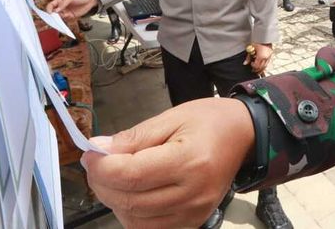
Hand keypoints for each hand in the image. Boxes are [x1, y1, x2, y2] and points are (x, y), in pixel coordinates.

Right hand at [47, 0, 98, 21]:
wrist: (89, 1)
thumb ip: (63, 4)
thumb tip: (56, 10)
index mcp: (59, 1)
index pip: (51, 5)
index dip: (49, 9)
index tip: (50, 13)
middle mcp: (61, 7)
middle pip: (53, 13)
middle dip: (53, 16)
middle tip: (54, 18)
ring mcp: (65, 12)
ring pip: (59, 17)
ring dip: (61, 18)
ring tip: (65, 15)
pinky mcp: (70, 16)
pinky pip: (66, 19)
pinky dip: (67, 19)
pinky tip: (70, 15)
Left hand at [81, 98, 254, 227]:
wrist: (244, 135)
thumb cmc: (210, 121)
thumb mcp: (171, 117)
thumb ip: (134, 137)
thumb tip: (99, 150)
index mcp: (189, 161)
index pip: (131, 175)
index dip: (102, 167)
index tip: (91, 154)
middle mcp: (193, 193)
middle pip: (130, 200)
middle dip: (102, 183)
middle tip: (97, 163)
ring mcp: (194, 211)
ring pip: (135, 220)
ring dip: (114, 200)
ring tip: (113, 176)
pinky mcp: (193, 220)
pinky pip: (150, 228)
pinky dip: (132, 213)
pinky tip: (131, 192)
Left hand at [244, 42, 271, 73]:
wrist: (265, 36)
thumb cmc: (258, 41)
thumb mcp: (251, 49)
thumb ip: (248, 57)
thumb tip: (245, 63)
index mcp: (260, 56)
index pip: (256, 66)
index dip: (253, 66)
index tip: (251, 64)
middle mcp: (265, 58)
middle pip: (261, 67)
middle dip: (257, 70)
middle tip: (253, 70)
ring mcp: (269, 57)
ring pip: (265, 66)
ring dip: (261, 69)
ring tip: (258, 71)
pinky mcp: (271, 56)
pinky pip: (267, 63)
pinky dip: (264, 66)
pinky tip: (262, 66)